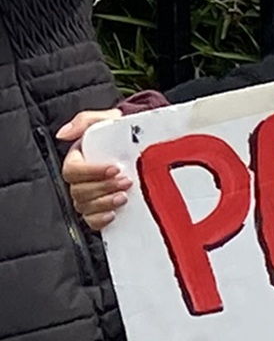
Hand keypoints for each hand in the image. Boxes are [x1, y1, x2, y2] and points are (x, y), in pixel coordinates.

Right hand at [57, 109, 129, 231]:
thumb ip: (84, 122)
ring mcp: (90, 196)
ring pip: (85, 205)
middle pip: (79, 190)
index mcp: (78, 159)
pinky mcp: (101, 210)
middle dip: (103, 187)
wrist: (143, 144)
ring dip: (104, 202)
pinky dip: (99, 220)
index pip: (73, 170)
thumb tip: (64, 134)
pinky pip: (91, 221)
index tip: (114, 168)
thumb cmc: (120, 132)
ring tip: (124, 196)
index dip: (91, 171)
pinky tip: (114, 214)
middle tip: (125, 181)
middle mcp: (81, 179)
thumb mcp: (104, 120)